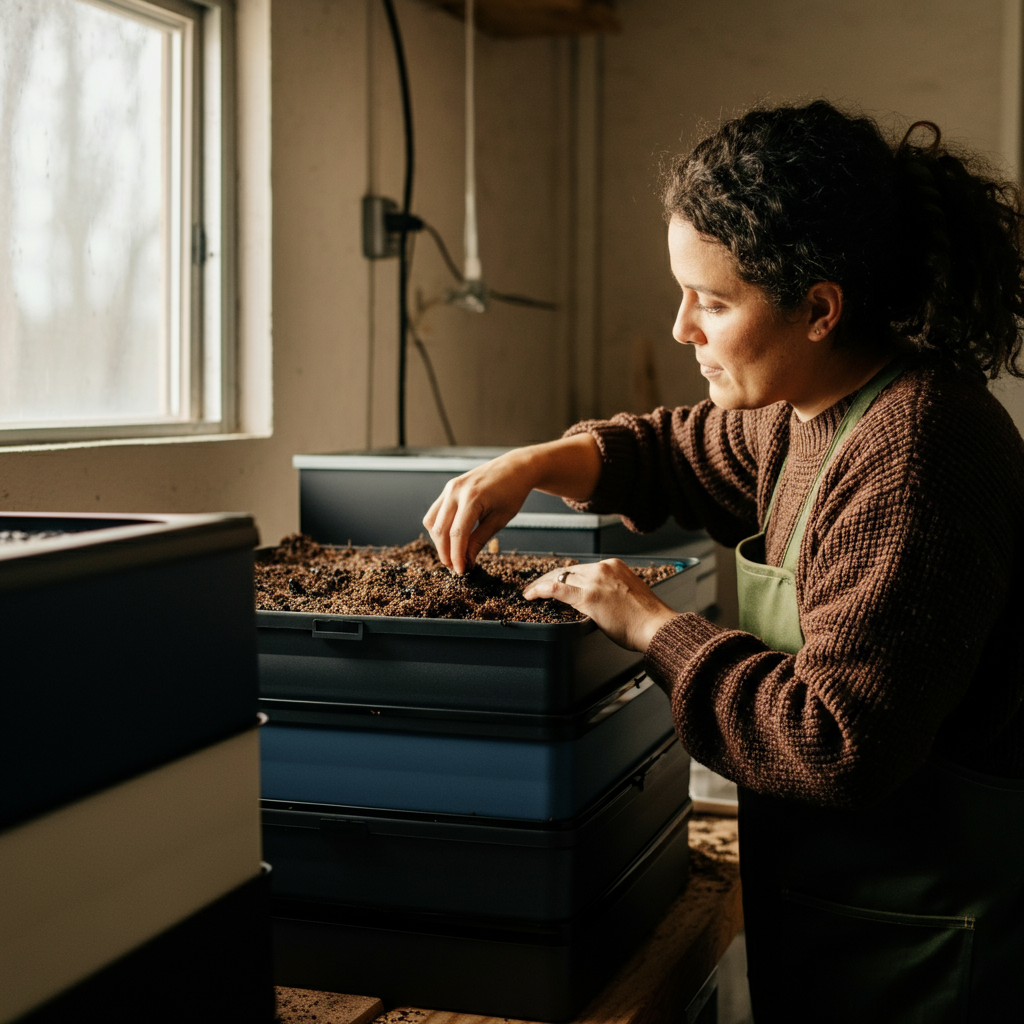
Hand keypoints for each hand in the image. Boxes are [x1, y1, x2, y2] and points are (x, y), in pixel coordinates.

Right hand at [423, 450, 535, 574]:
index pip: (457, 534)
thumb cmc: (512, 492)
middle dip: (445, 552)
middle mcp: (456, 491)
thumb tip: (466, 560)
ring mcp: (450, 488)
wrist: (515, 468)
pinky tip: (452, 538)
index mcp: (472, 498)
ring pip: (432, 521)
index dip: (457, 556)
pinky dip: (439, 528)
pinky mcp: (448, 488)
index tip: (461, 571)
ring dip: (439, 541)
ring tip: (453, 554)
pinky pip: (435, 512)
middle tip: (456, 567)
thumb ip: (480, 540)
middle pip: (440, 530)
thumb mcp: (500, 519)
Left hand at [522, 558, 677, 652]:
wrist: (657, 626)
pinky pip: (557, 589)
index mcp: (614, 566)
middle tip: (535, 587)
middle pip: (568, 571)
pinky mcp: (589, 597)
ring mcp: (595, 581)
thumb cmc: (647, 618)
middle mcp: (603, 568)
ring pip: (560, 578)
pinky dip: (540, 590)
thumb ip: (612, 590)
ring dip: (541, 585)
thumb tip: (599, 599)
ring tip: (530, 593)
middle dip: (549, 578)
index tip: (554, 581)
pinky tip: (531, 595)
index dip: (563, 576)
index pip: (581, 568)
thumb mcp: (629, 593)